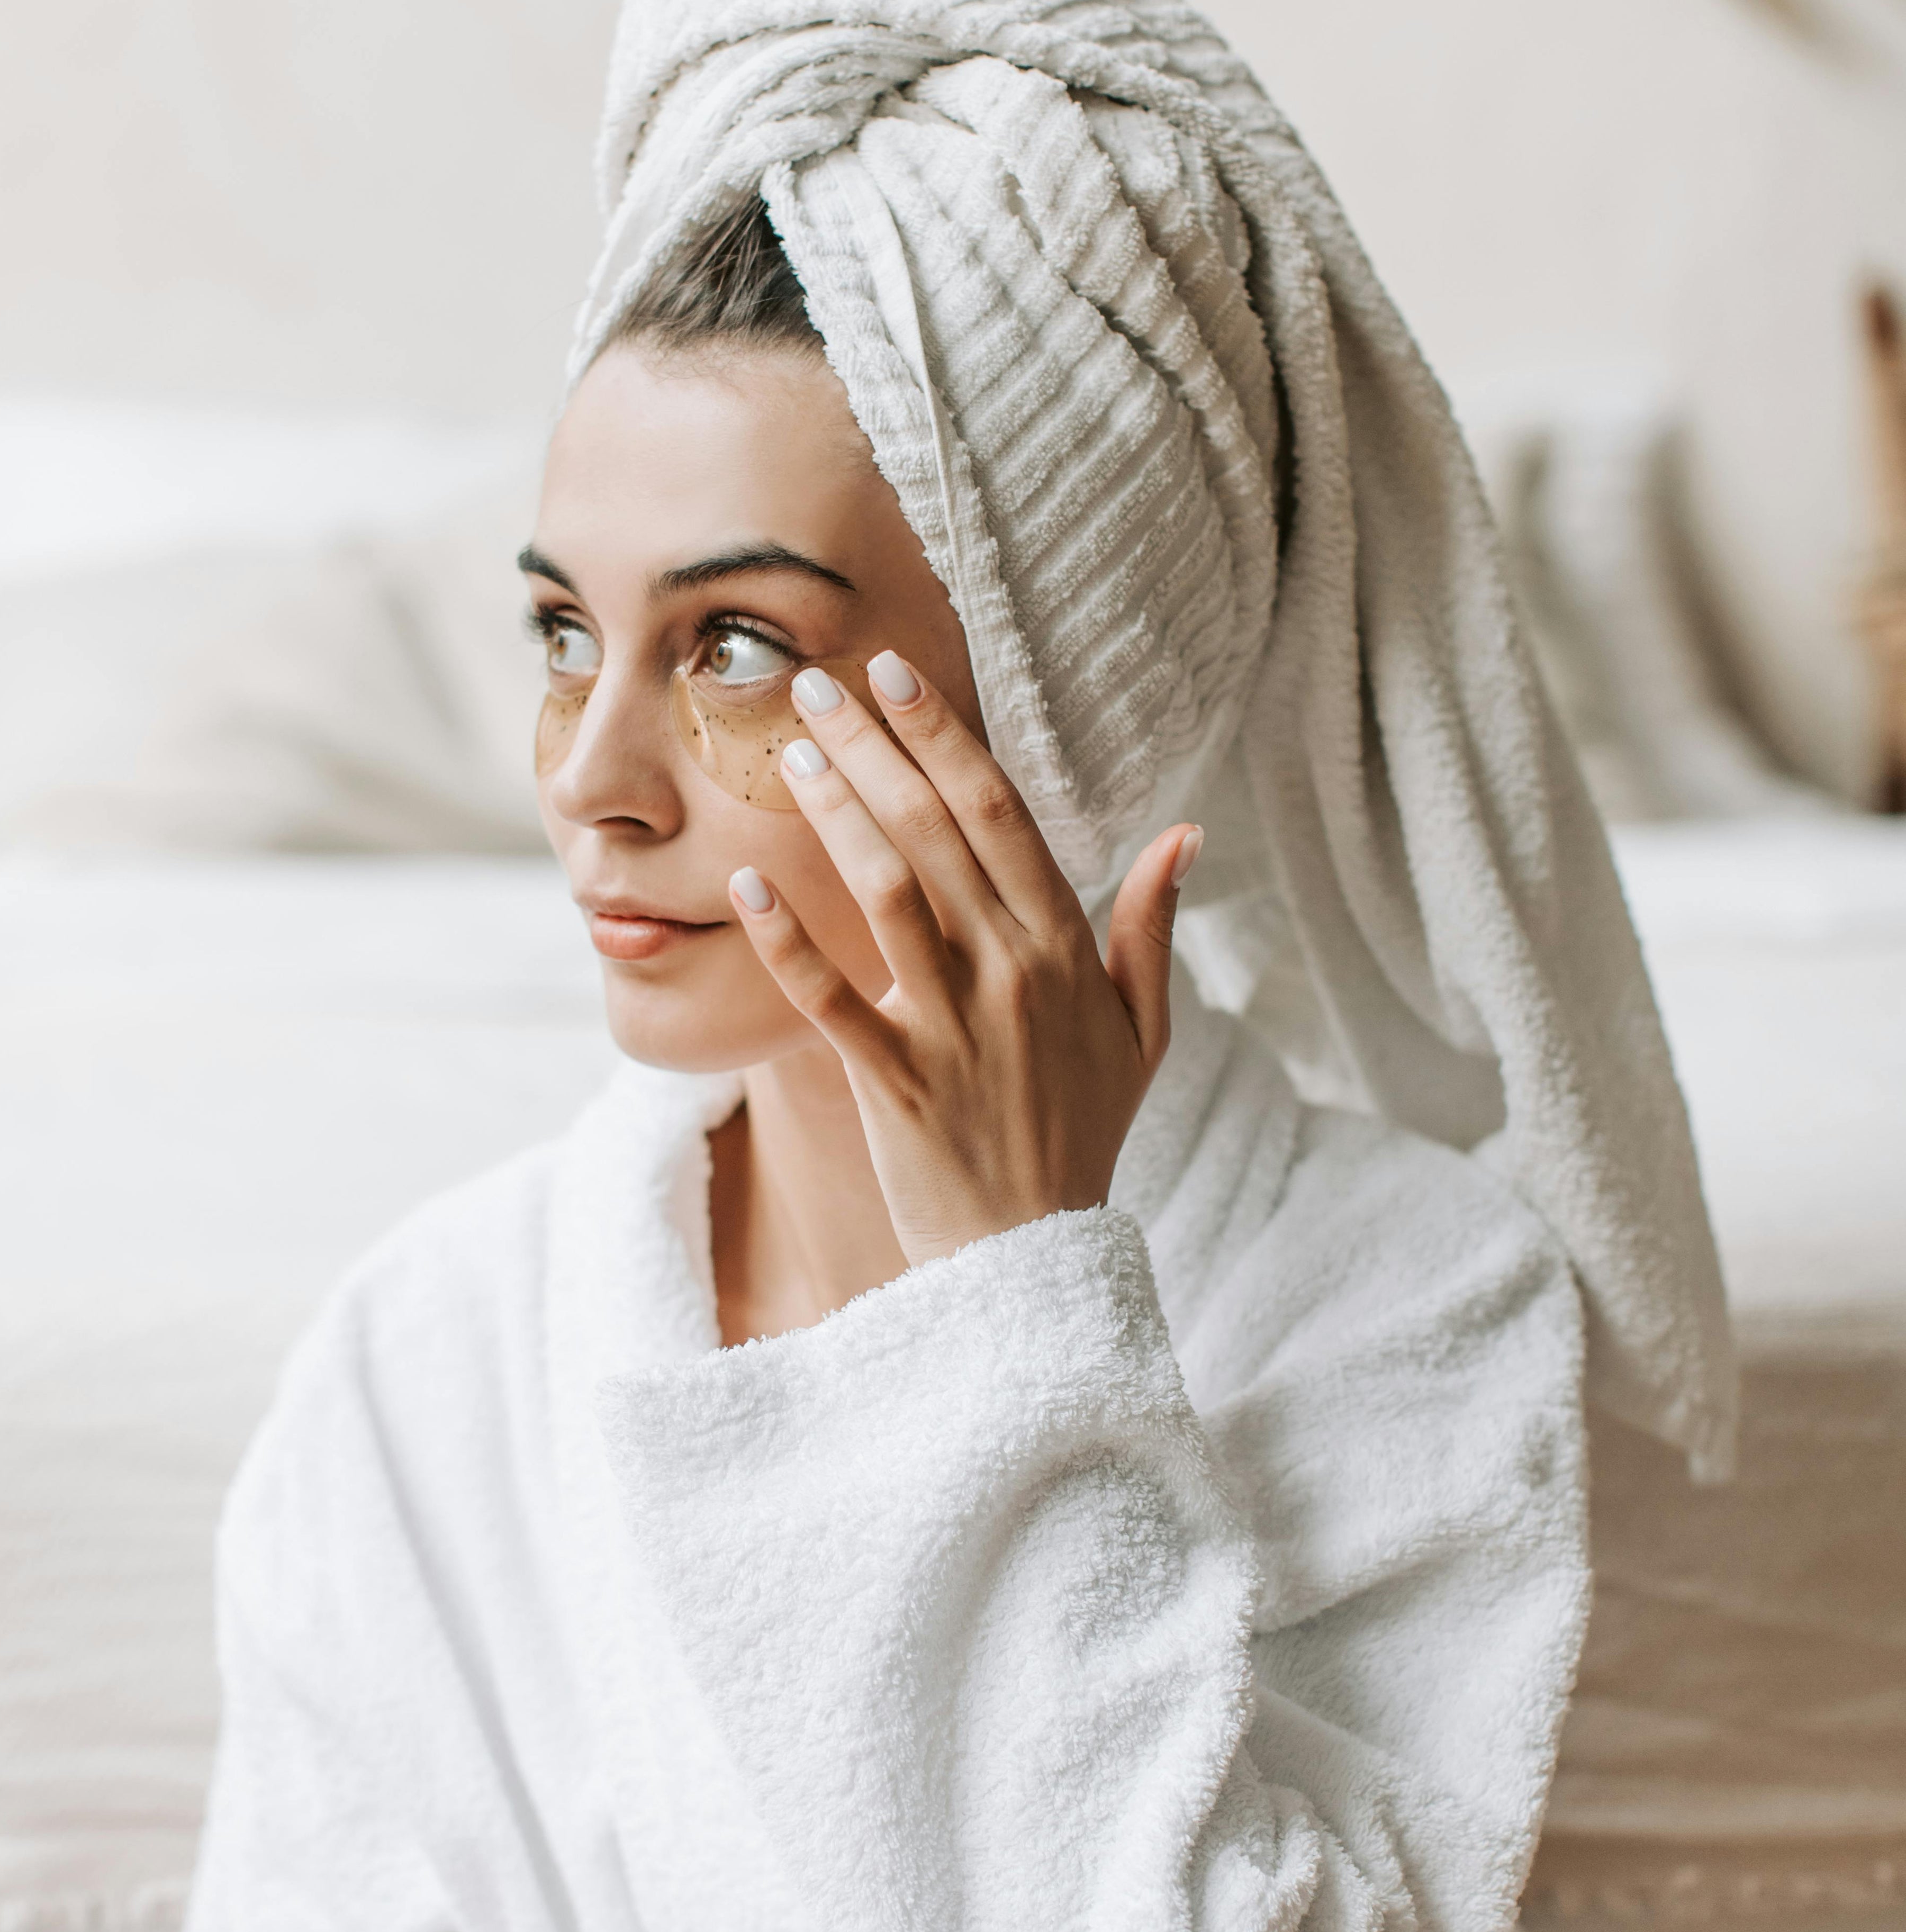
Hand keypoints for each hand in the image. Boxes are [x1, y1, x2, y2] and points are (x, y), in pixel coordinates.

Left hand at [727, 651, 1199, 1268]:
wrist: (1038, 1258)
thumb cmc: (1083, 1134)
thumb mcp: (1143, 1032)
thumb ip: (1152, 928)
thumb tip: (1186, 834)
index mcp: (1065, 949)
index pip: (1001, 815)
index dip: (946, 737)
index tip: (899, 673)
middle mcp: (1012, 975)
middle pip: (937, 834)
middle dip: (877, 748)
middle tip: (822, 684)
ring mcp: (953, 1029)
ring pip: (886, 895)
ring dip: (835, 817)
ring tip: (792, 757)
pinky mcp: (895, 1085)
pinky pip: (830, 1001)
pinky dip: (786, 941)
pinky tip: (745, 883)